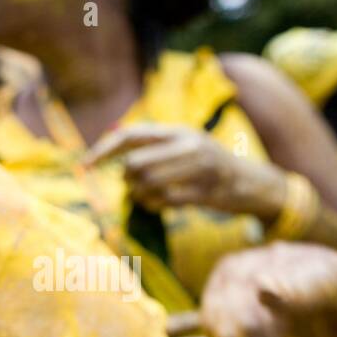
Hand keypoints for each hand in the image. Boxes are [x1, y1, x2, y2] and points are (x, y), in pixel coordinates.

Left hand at [84, 123, 287, 219]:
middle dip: (127, 180)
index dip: (103, 150)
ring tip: (147, 196)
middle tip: (133, 185)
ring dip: (141, 195)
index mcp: (177, 131)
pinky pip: (166, 201)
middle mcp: (188, 145)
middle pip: (135, 165)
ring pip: (148, 184)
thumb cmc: (208, 164)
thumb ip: (151, 146)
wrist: (252, 182)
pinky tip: (159, 204)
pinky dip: (155, 206)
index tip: (85, 166)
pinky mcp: (206, 192)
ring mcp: (200, 169)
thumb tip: (107, 150)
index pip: (130, 136)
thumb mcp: (183, 144)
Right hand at [200, 241, 336, 336]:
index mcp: (329, 273)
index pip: (307, 283)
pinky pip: (213, 332)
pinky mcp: (218, 282)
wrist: (332, 288)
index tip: (267, 294)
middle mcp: (278, 261)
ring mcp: (242, 270)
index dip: (287, 291)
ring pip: (225, 332)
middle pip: (254, 323)